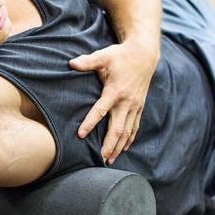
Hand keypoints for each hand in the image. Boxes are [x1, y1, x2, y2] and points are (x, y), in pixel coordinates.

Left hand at [69, 40, 158, 164]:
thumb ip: (87, 62)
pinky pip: (135, 127)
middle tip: (101, 159)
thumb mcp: (103, 56)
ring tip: (110, 160)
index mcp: (115, 91)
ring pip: (128, 132)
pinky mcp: (139, 107)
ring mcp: (135, 106)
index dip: (90, 123)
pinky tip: (123, 149)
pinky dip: (129, 139)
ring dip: (119, 147)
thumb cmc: (120, 56)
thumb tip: (70, 63)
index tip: (80, 135)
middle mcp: (127, 102)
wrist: (144, 55)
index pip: (101, 110)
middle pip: (118, 128)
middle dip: (110, 145)